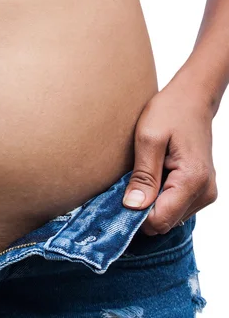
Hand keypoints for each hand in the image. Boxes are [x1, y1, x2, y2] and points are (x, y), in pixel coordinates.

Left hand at [122, 78, 217, 235]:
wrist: (192, 99)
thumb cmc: (170, 112)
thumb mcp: (148, 139)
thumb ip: (143, 175)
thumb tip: (134, 207)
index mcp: (192, 180)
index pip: (160, 220)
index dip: (135, 217)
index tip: (117, 202)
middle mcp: (204, 192)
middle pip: (164, 223)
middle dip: (141, 211)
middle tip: (125, 187)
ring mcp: (205, 193)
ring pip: (169, 218)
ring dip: (150, 204)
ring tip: (140, 178)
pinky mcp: (200, 190)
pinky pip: (174, 207)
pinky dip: (158, 199)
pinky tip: (150, 179)